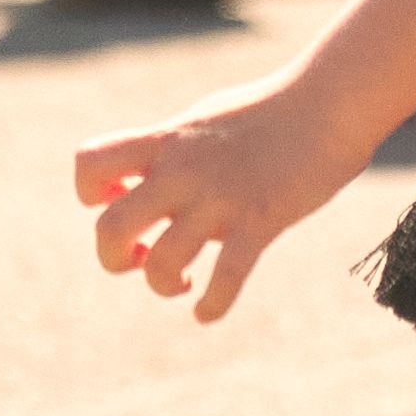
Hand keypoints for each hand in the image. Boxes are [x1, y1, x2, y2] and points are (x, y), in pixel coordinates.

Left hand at [71, 67, 363, 323]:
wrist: (327, 103)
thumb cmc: (269, 110)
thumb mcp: (204, 119)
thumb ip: (171, 148)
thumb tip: (148, 174)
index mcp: (165, 140)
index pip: (89, 163)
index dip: (90, 193)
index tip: (120, 200)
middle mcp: (182, 171)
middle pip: (109, 228)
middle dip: (112, 258)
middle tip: (139, 257)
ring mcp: (219, 198)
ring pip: (160, 263)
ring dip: (162, 284)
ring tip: (181, 281)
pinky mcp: (260, 222)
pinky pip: (225, 280)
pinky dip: (210, 307)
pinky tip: (206, 313)